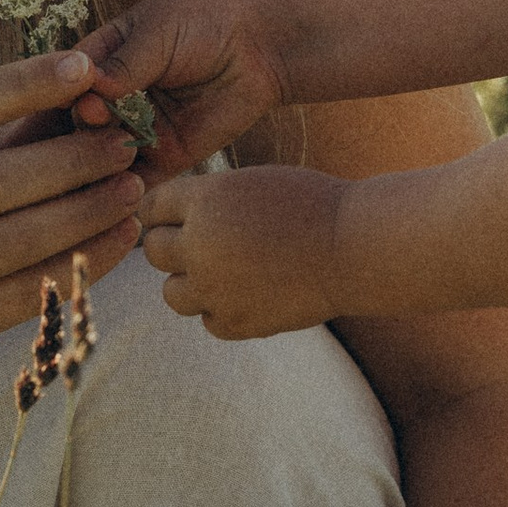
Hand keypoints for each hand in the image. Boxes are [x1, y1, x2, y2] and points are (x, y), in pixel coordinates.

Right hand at [0, 47, 144, 378]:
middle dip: (72, 157)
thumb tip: (68, 89)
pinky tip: (118, 241)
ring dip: (86, 212)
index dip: (24, 83)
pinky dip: (80, 264)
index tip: (84, 67)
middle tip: (126, 142)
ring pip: (17, 240)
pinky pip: (26, 292)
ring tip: (133, 188)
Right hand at [78, 0, 288, 174]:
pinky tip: (124, 185)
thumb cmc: (206, 23)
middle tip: (95, 122)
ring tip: (107, 156)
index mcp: (101, 61)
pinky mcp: (165, 157)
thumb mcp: (158, 32)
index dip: (61, 95)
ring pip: (101, 157)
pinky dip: (125, 187)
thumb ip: (125, 64)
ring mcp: (137, 131)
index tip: (72, 98)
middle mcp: (112, 99)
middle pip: (78, 125)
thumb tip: (89, 95)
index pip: (65, 84)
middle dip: (81, 129)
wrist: (262, 47)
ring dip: (98, 162)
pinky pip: (136, 180)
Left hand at [138, 164, 344, 336]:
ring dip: (191, 283)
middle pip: (153, 251)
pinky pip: (208, 320)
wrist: (355, 248)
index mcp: (205, 201)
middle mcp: (200, 245)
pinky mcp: (235, 322)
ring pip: (172, 293)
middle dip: (173, 246)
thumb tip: (171, 221)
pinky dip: (222, 311)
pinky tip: (249, 294)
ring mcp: (214, 288)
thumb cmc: (313, 206)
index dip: (164, 212)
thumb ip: (210, 202)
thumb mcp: (254, 184)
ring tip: (224, 273)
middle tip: (204, 245)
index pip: (152, 208)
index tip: (179, 217)